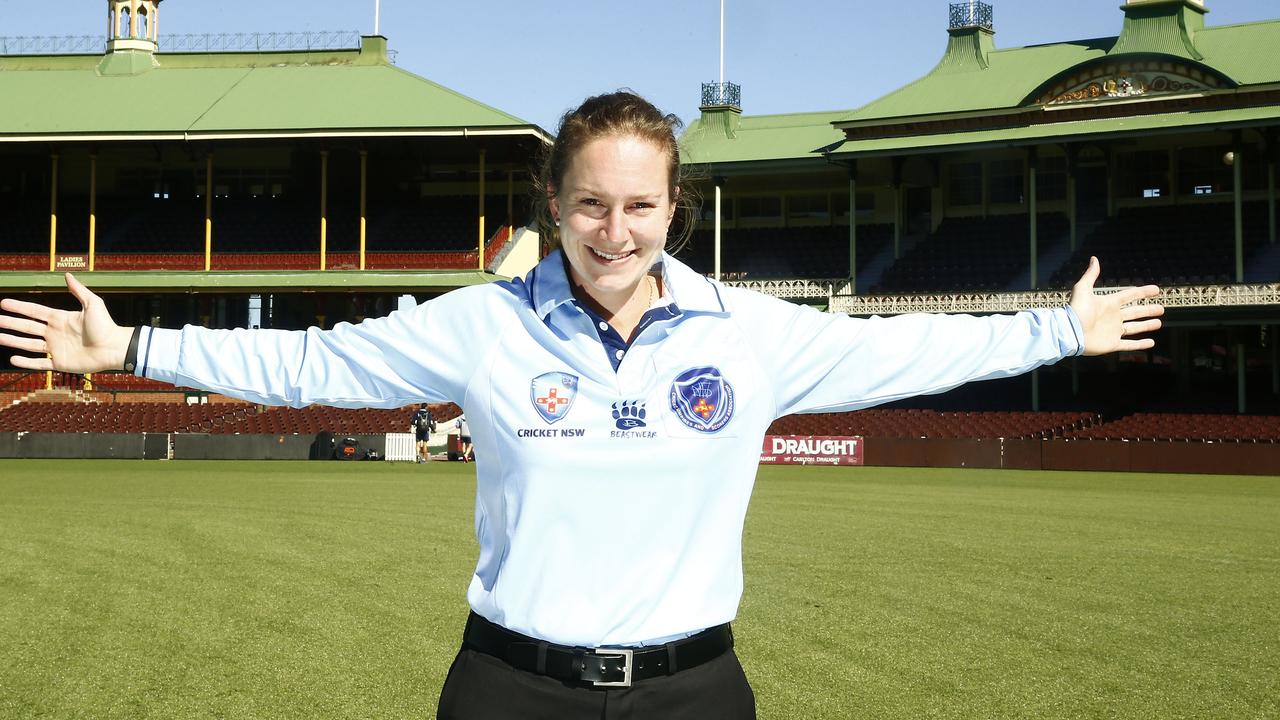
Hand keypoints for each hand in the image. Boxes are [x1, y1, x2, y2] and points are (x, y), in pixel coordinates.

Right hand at [0, 273, 134, 372]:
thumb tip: (67, 274)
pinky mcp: (60, 363)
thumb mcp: (93, 304)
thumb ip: (79, 290)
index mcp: (60, 318)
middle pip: (27, 327)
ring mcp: (57, 348)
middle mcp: (55, 333)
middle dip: (11, 323)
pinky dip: (26, 362)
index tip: (3, 303)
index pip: (35, 311)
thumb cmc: (106, 325)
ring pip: (29, 344)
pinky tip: (13, 359)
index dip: (19, 307)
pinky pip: (39, 363)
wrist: (114, 348)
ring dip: (13, 341)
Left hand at [1069, 257, 1163, 355]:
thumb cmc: (1075, 310)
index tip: (1156, 289)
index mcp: (1109, 304)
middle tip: (1161, 309)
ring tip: (1159, 322)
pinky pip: (1129, 345)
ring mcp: (1113, 331)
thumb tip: (1094, 258)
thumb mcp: (1082, 289)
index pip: (1129, 295)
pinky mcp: (1112, 344)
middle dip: (1148, 311)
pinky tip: (1151, 342)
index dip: (1143, 292)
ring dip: (1147, 325)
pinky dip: (1140, 344)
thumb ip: (1090, 275)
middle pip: (1135, 312)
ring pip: (1134, 328)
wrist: (1069, 332)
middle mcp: (1113, 317)